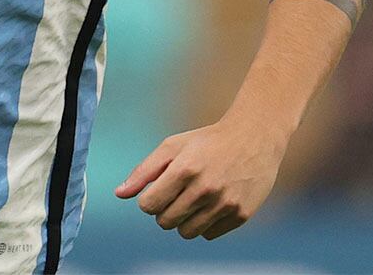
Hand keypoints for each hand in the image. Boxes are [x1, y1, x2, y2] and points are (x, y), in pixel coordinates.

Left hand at [114, 118, 286, 240]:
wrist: (253, 138)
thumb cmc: (206, 141)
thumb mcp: (172, 147)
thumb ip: (144, 171)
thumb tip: (119, 194)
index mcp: (184, 169)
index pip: (149, 205)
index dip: (147, 200)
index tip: (156, 191)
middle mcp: (205, 189)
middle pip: (165, 222)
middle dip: (163, 211)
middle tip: (174, 195)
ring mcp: (225, 204)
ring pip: (187, 233)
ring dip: (182, 220)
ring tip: (190, 201)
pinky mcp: (241, 215)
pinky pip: (209, 234)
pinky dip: (204, 224)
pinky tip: (209, 205)